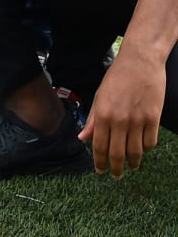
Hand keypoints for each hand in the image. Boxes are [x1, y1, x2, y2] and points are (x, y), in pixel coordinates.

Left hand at [79, 50, 163, 178]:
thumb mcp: (100, 96)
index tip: (100, 171)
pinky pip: (150, 142)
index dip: (99, 162)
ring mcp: (137, 120)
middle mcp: (119, 120)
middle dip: (116, 169)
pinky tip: (142, 149)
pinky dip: (146, 149)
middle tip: (116, 176)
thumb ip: (92, 119)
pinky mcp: (153, 118)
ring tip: (131, 166)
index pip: (99, 147)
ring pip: (135, 152)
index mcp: (103, 114)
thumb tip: (82, 138)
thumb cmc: (117, 77)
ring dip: (133, 163)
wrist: (140, 61)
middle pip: (117, 154)